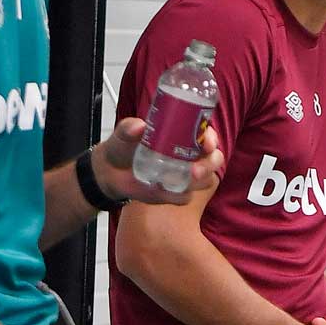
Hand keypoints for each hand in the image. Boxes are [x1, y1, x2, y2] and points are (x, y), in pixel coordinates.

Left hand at [93, 118, 223, 204]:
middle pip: (214, 159)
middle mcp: (190, 155)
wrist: (110, 171)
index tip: (207, 143)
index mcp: (184, 134)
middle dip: (210, 165)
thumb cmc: (123, 146)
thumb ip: (129, 128)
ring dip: (200, 181)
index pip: (207, 135)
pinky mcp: (175, 193)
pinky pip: (185, 197)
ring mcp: (184, 175)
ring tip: (185, 181)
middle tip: (196, 170)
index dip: (212, 139)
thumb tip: (139, 127)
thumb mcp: (124, 133)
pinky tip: (164, 190)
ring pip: (206, 180)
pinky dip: (179, 195)